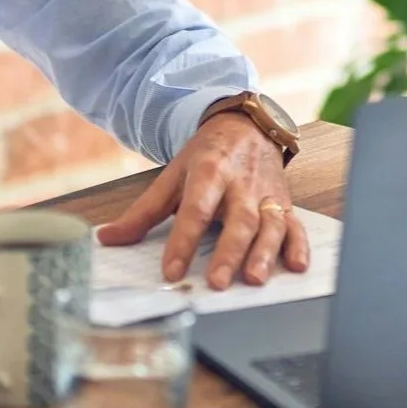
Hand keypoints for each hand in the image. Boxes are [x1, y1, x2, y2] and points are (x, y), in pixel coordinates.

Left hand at [96, 114, 309, 289]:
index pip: (195, 209)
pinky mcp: (285, 203)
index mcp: (209, 172)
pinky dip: (299, 245)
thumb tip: (107, 239)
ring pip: (270, 224)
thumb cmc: (208, 156)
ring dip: (264, 252)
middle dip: (229, 251)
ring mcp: (266, 194)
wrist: (247, 126)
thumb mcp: (173, 176)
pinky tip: (297, 266)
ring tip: (254, 279)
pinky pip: (296, 225)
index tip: (172, 271)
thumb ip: (143, 212)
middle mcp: (241, 183)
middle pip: (238, 219)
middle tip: (216, 281)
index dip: (183, 241)